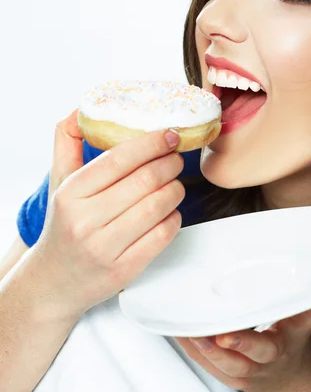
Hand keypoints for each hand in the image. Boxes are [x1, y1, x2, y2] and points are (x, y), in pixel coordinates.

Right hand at [29, 110, 185, 320]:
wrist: (54, 281)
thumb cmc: (64, 225)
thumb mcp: (59, 183)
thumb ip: (68, 143)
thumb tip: (81, 110)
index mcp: (71, 193)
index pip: (119, 159)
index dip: (151, 143)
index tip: (169, 135)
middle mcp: (85, 221)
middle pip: (145, 181)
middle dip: (170, 164)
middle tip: (176, 159)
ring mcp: (105, 248)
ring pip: (158, 207)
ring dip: (176, 190)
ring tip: (174, 185)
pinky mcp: (124, 270)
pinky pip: (163, 235)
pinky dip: (174, 218)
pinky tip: (169, 212)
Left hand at [175, 192, 310, 391]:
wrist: (283, 378)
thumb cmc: (292, 321)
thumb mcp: (309, 289)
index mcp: (299, 325)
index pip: (310, 316)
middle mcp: (278, 348)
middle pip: (265, 348)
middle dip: (247, 342)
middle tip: (226, 334)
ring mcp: (255, 366)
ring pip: (234, 364)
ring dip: (213, 351)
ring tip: (194, 334)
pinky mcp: (234, 375)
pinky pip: (213, 368)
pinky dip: (197, 353)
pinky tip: (181, 334)